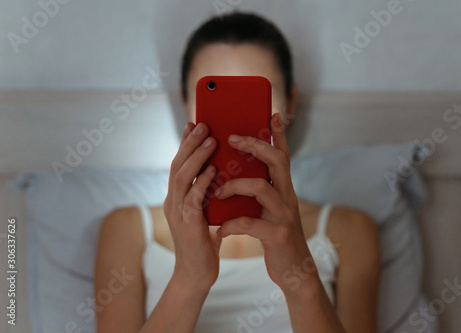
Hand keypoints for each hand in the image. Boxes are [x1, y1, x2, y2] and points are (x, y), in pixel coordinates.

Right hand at [163, 122, 221, 290]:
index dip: (185, 143)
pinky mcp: (187, 225)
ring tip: (210, 140)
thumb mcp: (205, 211)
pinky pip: (192, 200)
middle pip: (177, 165)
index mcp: (176, 197)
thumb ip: (207, 192)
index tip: (193, 123)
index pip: (179, 164)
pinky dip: (201, 183)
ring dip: (196, 158)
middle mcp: (172, 201)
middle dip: (190, 143)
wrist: (198, 273)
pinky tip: (212, 171)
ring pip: (181, 178)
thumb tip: (221, 170)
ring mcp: (177, 213)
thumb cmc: (205, 240)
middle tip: (202, 124)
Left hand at [215, 113, 318, 293]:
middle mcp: (287, 196)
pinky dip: (232, 225)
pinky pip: (250, 222)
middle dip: (254, 145)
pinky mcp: (276, 234)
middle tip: (232, 138)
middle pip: (276, 160)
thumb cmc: (275, 236)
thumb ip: (260, 191)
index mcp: (283, 188)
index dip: (279, 134)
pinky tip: (221, 230)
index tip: (273, 113)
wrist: (293, 269)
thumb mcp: (270, 209)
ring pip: (260, 188)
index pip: (282, 155)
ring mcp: (283, 214)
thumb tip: (236, 175)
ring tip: (217, 193)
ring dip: (234, 186)